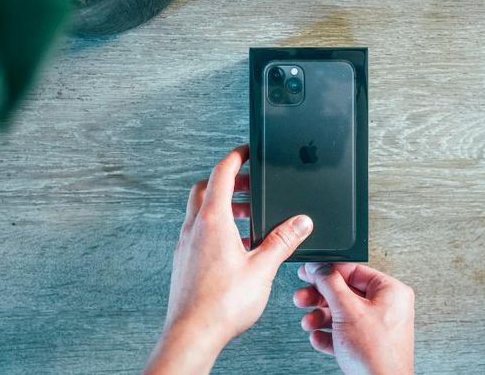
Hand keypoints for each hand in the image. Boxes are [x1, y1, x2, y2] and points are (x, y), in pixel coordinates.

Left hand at [144, 145, 313, 374]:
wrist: (192, 333)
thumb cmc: (222, 304)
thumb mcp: (262, 267)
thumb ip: (283, 240)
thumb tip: (300, 222)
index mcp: (213, 221)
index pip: (221, 173)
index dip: (235, 158)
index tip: (246, 152)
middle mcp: (194, 228)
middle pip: (206, 188)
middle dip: (229, 182)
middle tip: (251, 187)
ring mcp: (185, 245)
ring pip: (200, 211)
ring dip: (222, 206)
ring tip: (248, 218)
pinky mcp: (183, 262)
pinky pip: (198, 232)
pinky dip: (215, 227)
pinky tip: (234, 246)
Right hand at [294, 263, 414, 374]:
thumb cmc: (376, 353)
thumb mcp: (347, 310)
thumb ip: (329, 283)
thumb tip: (318, 267)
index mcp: (390, 292)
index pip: (354, 271)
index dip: (329, 271)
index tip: (310, 271)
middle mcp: (386, 307)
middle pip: (344, 293)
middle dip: (319, 297)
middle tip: (303, 296)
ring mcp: (377, 328)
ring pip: (341, 314)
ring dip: (320, 317)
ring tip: (308, 322)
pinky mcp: (367, 346)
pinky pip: (343, 333)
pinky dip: (328, 335)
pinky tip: (318, 337)